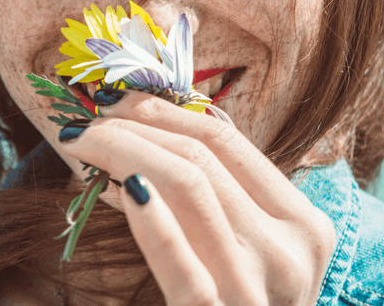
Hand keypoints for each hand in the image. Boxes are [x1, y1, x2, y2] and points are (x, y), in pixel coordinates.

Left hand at [57, 89, 335, 305]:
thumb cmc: (231, 304)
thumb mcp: (243, 248)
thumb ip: (215, 192)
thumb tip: (157, 118)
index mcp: (304, 225)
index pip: (227, 141)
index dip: (164, 108)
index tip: (115, 98)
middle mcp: (293, 253)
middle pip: (201, 157)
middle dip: (132, 125)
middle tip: (83, 119)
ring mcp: (260, 291)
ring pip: (188, 186)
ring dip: (122, 152)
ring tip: (79, 144)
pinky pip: (178, 260)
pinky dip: (147, 216)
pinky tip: (116, 189)